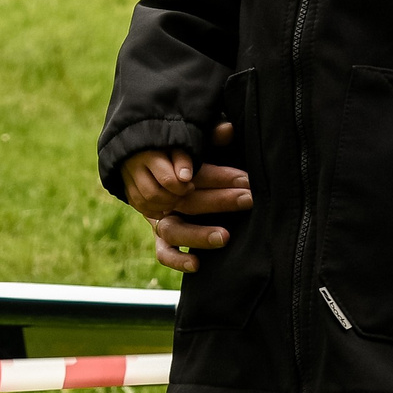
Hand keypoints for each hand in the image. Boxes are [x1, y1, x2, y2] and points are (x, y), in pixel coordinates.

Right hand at [119, 125, 250, 275]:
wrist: (144, 165)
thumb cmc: (177, 151)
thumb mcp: (192, 141)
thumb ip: (209, 136)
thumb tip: (229, 128)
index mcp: (165, 167)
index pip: (192, 173)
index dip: (218, 176)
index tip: (244, 179)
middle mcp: (158, 194)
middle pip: (186, 200)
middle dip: (220, 200)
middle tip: (248, 199)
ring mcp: (157, 216)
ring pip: (173, 228)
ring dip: (198, 233)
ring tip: (225, 236)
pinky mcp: (160, 234)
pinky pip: (162, 251)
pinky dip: (176, 260)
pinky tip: (197, 265)